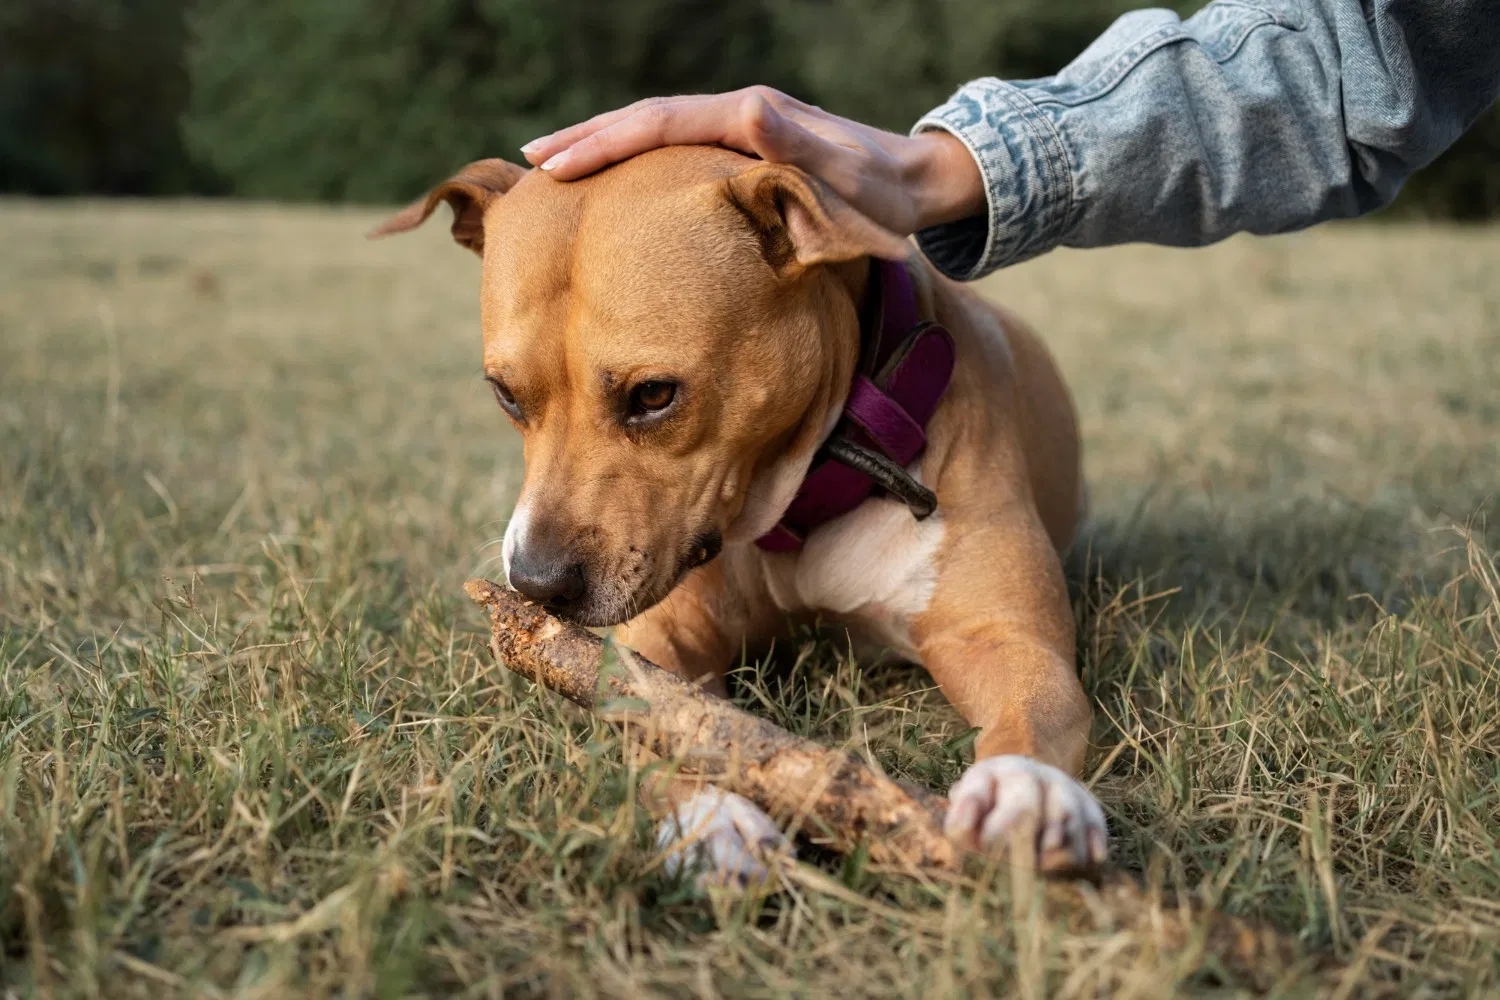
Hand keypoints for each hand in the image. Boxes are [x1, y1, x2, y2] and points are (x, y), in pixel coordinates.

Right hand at [520, 87, 984, 236]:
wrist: (914, 183)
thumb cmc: (882, 195)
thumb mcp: (847, 175)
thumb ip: (798, 144)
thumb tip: (748, 109)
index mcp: (750, 116)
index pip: (660, 122)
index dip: (604, 141)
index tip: (555, 163)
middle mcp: (740, 112)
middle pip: (645, 119)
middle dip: (586, 137)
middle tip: (529, 160)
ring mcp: (740, 127)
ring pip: (656, 130)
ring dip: (603, 143)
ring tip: (553, 163)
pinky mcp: (743, 146)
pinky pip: (674, 147)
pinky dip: (634, 156)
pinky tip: (613, 176)